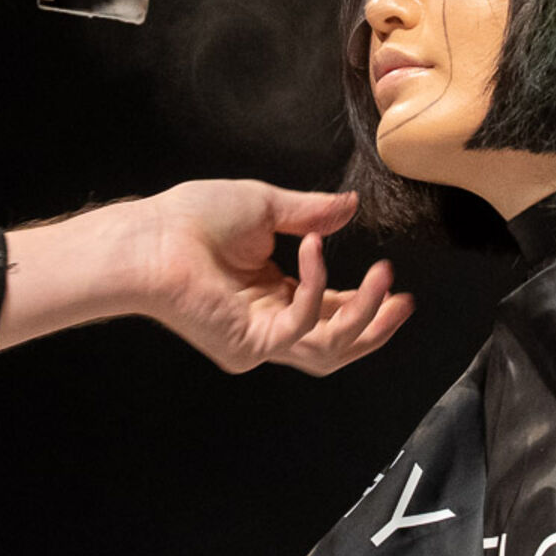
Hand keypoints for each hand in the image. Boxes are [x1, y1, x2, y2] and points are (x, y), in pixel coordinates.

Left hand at [130, 181, 413, 375]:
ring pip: (327, 349)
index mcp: (271, 294)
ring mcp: (259, 340)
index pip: (327, 311)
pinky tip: (314, 247)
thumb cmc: (192, 218)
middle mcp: (268, 323)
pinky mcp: (250, 344)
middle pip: (335, 344)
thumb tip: (350, 206)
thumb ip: (311, 212)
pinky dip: (315, 287)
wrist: (152, 236)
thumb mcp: (265, 206)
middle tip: (403, 302)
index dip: (363, 302)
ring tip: (384, 279)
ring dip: (362, 315)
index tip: (393, 283)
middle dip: (374, 325)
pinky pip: (300, 326)